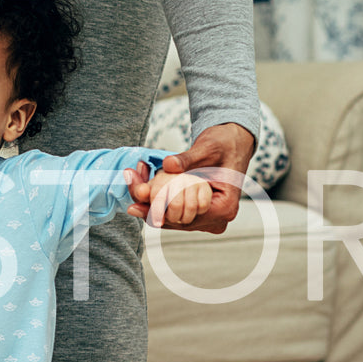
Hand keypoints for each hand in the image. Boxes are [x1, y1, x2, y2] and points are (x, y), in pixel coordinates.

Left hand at [138, 122, 256, 232]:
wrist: (234, 141)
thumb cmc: (225, 143)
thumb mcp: (206, 148)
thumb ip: (188, 159)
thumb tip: (168, 164)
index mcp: (224, 207)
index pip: (184, 218)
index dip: (157, 212)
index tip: (133, 206)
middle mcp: (218, 218)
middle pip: (176, 221)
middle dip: (150, 208)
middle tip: (128, 193)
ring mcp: (210, 217)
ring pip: (174, 218)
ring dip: (152, 204)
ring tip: (132, 183)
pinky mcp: (202, 210)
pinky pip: (177, 211)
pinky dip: (161, 200)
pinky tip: (143, 186)